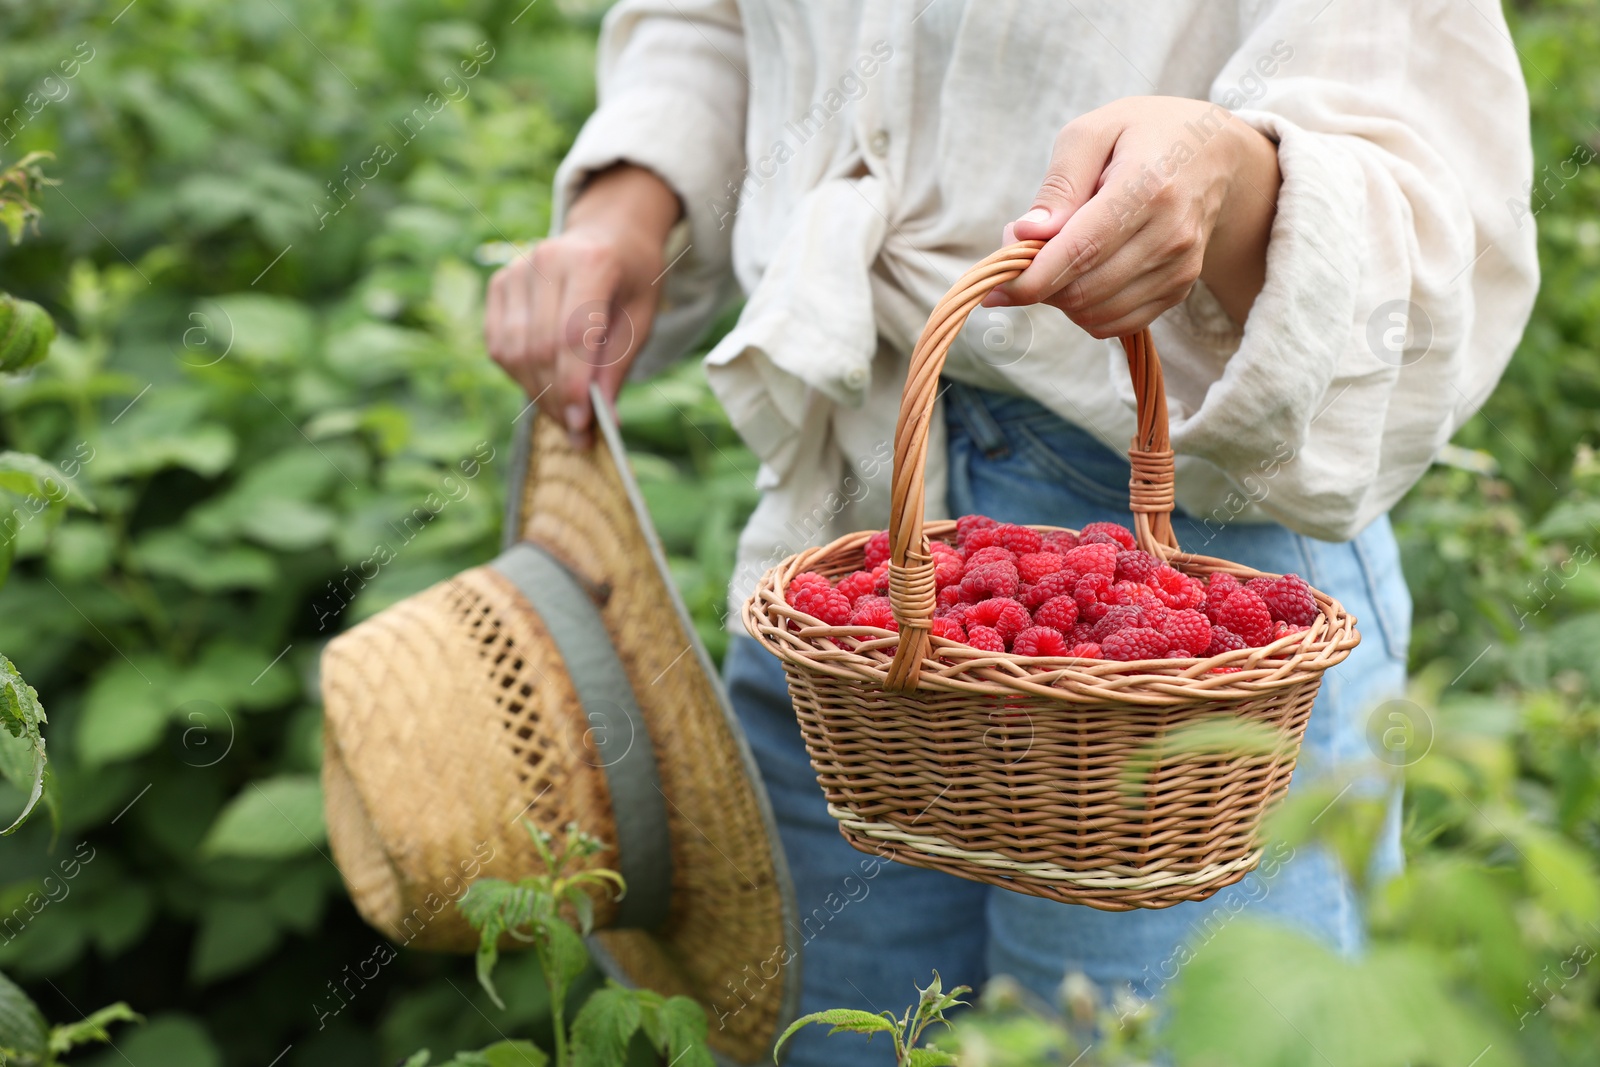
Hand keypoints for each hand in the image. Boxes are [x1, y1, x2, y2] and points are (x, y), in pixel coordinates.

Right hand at [486, 164, 681, 447]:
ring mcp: (517, 269)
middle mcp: (546, 260)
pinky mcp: (499, 283)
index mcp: (591, 262)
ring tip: (564, 413)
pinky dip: (518, 374)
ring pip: (515, 351)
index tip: (583, 426)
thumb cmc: (631, 280)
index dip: (575, 386)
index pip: (573, 335)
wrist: (606, 233)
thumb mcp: (641, 320)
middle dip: (557, 398)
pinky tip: (543, 384)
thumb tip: (602, 421)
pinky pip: (499, 344)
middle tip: (576, 432)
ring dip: (537, 392)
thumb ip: (617, 367)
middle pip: (540, 347)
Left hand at [987, 96, 1280, 334]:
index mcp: (1146, 186)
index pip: (1080, 251)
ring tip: (1059, 258)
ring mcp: (1180, 265)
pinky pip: (1118, 323)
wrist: (1214, 153)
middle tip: (1025, 256)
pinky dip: (1087, 311)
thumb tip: (1028, 234)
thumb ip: (1058, 183)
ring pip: (1097, 314)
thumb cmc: (1143, 134)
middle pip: (1084, 290)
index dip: (1030, 279)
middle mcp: (1170, 233)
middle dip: (1040, 286)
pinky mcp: (1180, 288)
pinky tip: (1084, 276)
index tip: (993, 290)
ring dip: (1061, 299)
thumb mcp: (1093, 131)